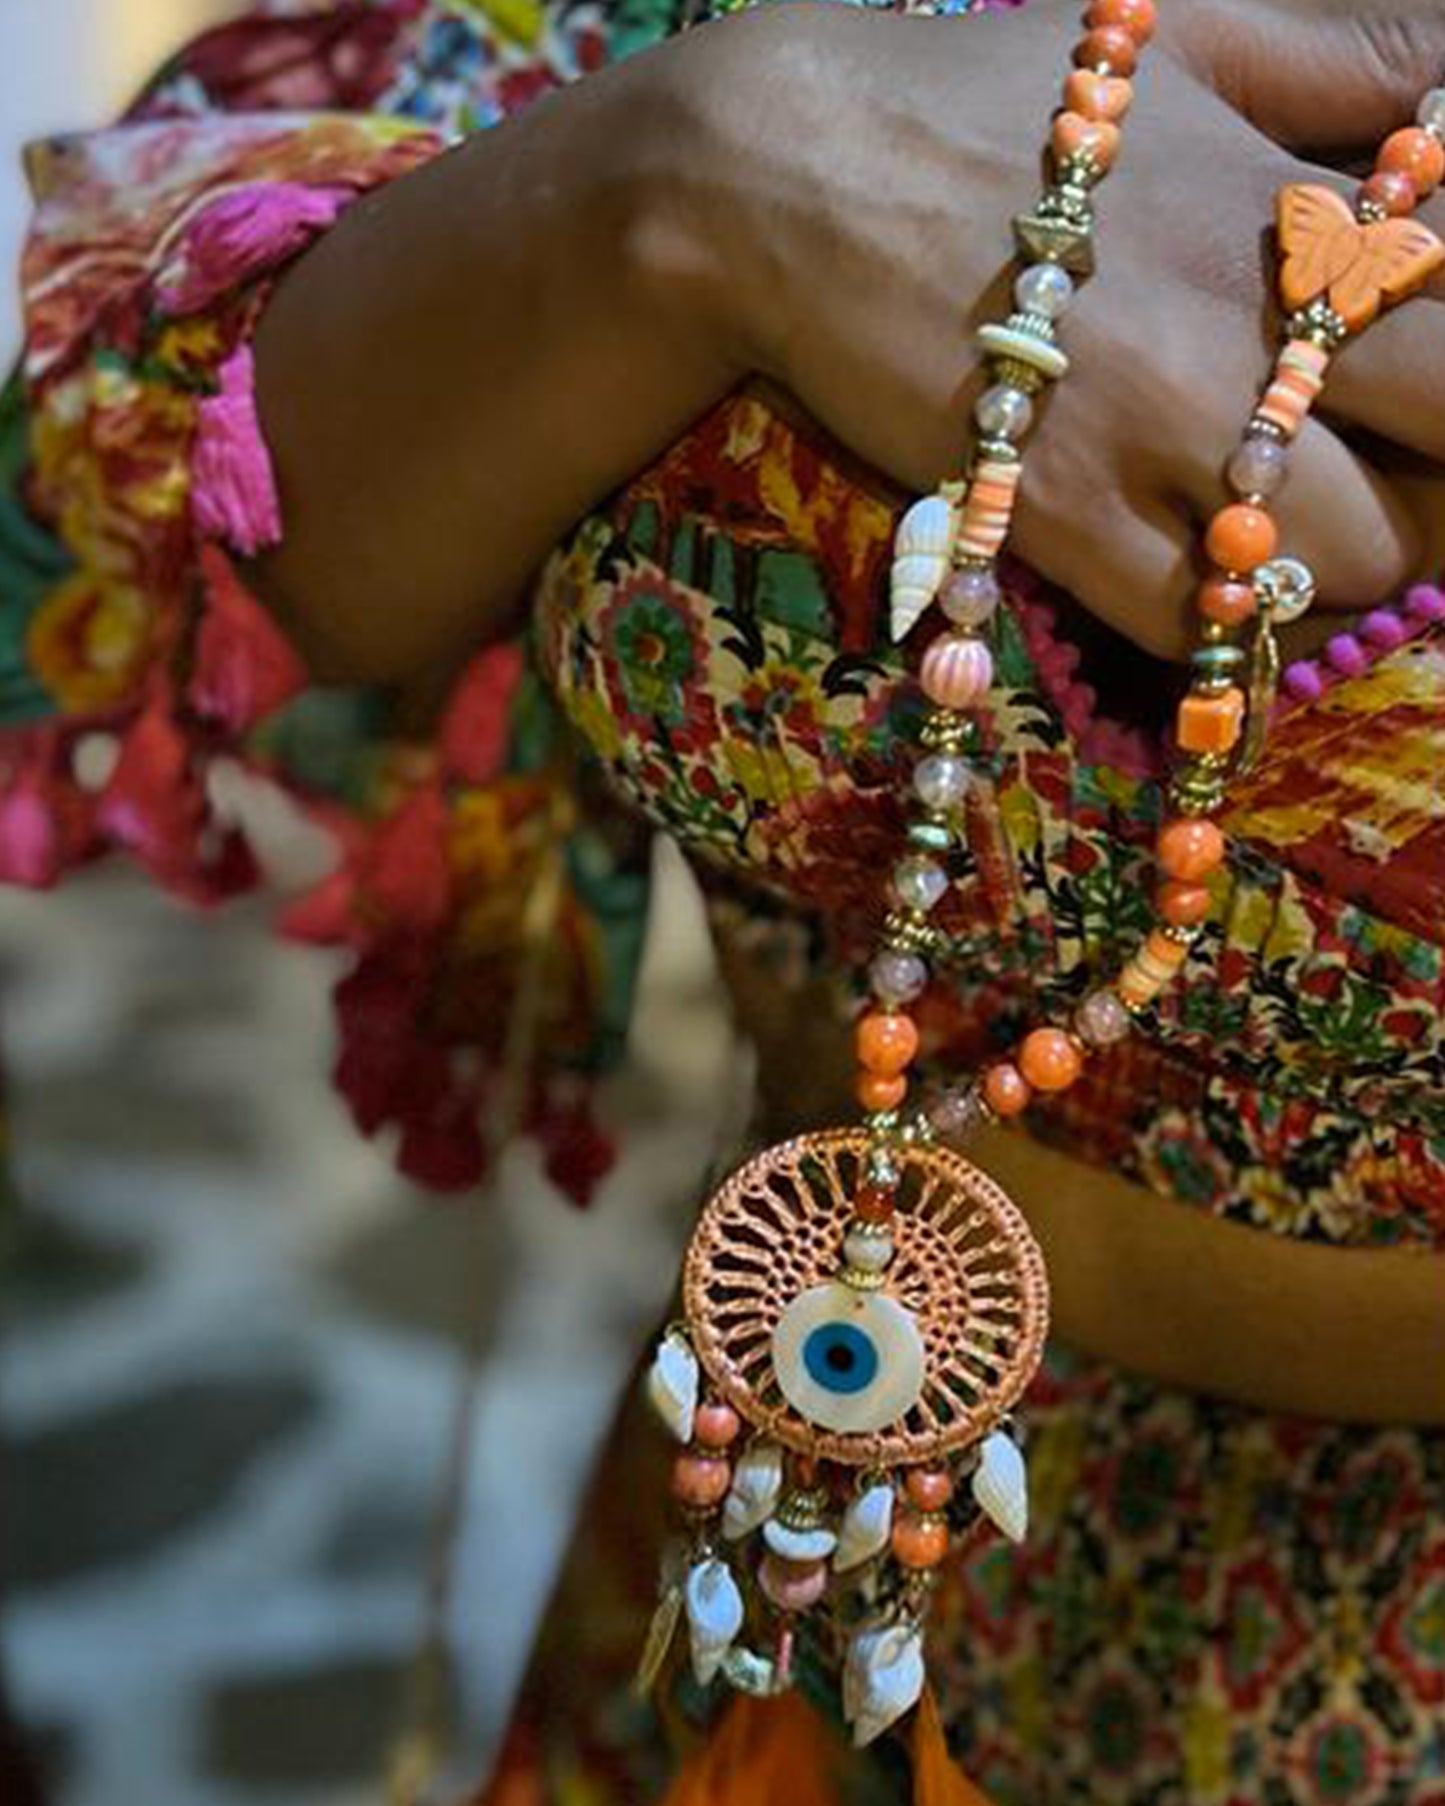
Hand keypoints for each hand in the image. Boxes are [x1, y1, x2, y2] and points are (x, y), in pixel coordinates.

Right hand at [681, 0, 1444, 655]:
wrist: (783, 177)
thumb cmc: (982, 96)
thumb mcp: (1190, 26)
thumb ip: (1354, 48)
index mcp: (1301, 212)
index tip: (1435, 398)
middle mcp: (1250, 337)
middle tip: (1399, 469)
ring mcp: (1152, 440)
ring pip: (1334, 567)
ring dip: (1342, 558)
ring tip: (1295, 515)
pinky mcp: (1057, 522)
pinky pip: (1197, 621)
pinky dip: (1220, 611)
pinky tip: (1195, 558)